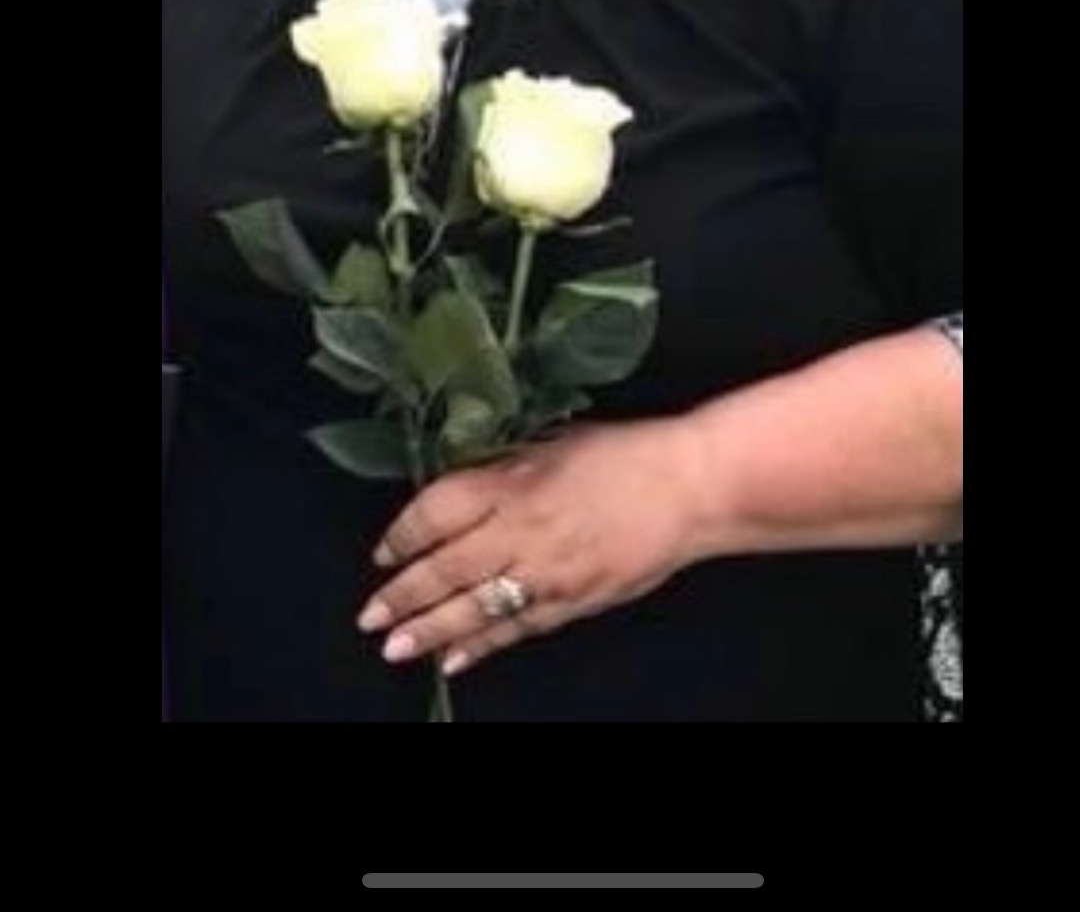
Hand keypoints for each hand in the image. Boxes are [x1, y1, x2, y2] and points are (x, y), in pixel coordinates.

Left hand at [356, 418, 700, 679]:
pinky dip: (483, 645)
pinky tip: (455, 658)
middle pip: (447, 567)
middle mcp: (522, 530)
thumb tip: (462, 483)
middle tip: (369, 617)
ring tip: (395, 648)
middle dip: (403, 594)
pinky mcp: (573, 602)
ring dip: (430, 629)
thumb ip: (505, 466)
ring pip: (476, 607)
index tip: (382, 551)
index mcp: (514, 481)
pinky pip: (518, 628)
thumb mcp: (554, 443)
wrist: (689, 487)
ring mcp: (547, 573)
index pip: (439, 509)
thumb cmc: (623, 452)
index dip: (404, 533)